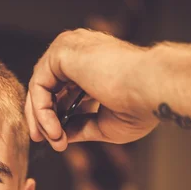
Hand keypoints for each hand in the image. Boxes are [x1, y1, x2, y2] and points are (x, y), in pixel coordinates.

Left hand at [26, 29, 159, 151]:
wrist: (151, 91)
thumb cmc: (140, 107)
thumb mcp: (104, 125)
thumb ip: (80, 127)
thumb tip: (59, 136)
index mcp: (93, 64)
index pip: (63, 89)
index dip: (55, 116)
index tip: (56, 140)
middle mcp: (80, 52)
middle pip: (48, 86)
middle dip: (42, 117)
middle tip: (42, 140)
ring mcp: (71, 48)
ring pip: (40, 85)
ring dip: (41, 117)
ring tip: (54, 139)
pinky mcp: (62, 52)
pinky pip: (39, 84)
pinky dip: (41, 110)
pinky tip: (54, 130)